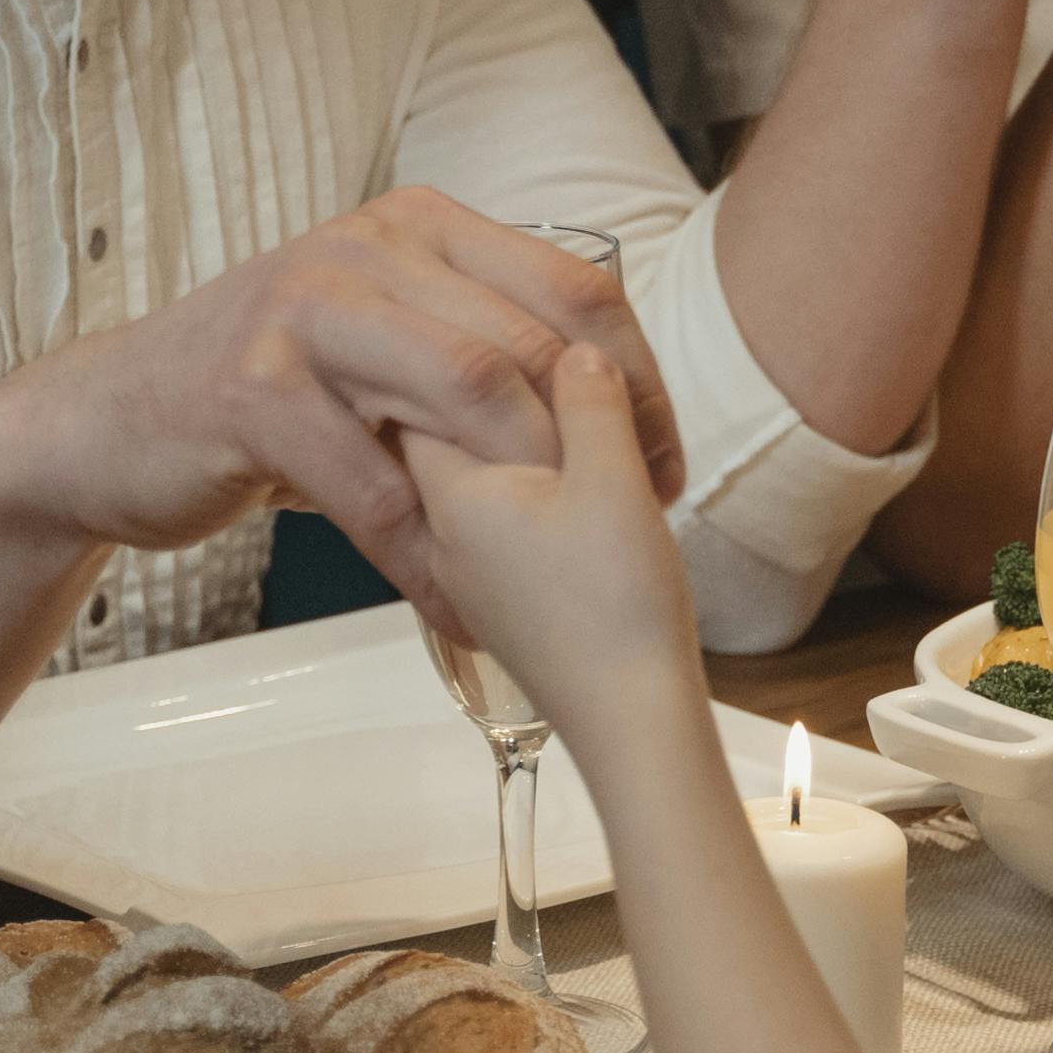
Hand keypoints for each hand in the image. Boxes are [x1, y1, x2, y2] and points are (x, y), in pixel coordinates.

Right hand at [0, 193, 683, 627]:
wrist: (111, 423)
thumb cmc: (269, 392)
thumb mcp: (383, 345)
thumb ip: (475, 352)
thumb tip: (608, 413)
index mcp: (421, 226)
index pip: (575, 286)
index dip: (637, 382)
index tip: (664, 467)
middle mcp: (369, 247)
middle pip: (533, 341)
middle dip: (595, 452)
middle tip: (622, 532)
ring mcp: (306, 309)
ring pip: (468, 393)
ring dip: (521, 503)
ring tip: (543, 579)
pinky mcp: (252, 387)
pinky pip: (375, 485)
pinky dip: (428, 561)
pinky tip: (455, 609)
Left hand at [398, 345, 704, 749]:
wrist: (632, 719)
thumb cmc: (615, 600)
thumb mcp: (613, 478)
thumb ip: (589, 400)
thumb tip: (577, 348)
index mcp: (452, 493)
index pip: (419, 397)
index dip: (465, 354)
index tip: (511, 332)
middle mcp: (444, 533)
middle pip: (451, 437)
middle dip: (505, 400)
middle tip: (571, 378)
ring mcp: (473, 574)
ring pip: (485, 483)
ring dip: (532, 451)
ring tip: (596, 434)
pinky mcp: (509, 602)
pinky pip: (510, 524)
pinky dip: (543, 496)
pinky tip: (595, 494)